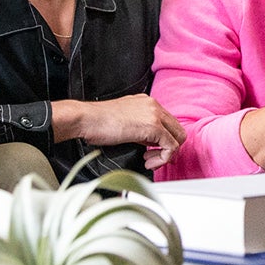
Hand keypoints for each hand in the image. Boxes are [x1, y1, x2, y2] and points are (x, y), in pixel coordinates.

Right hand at [55, 94, 185, 169]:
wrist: (86, 119)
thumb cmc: (98, 122)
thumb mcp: (125, 122)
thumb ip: (141, 129)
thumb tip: (150, 144)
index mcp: (147, 103)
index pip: (169, 123)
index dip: (166, 142)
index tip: (156, 153)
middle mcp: (154, 105)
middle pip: (178, 130)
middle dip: (169, 149)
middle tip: (154, 160)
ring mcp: (154, 114)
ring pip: (178, 138)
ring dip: (166, 155)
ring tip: (149, 161)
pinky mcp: (153, 126)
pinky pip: (170, 146)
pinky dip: (163, 158)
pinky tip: (147, 161)